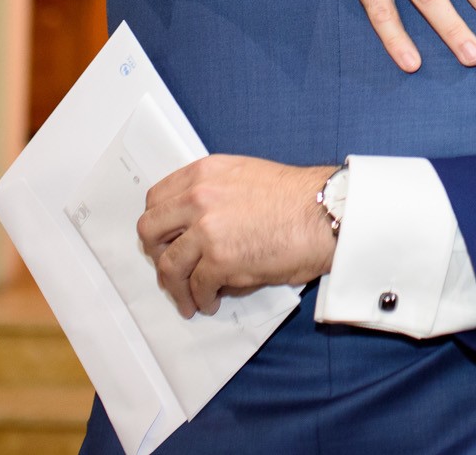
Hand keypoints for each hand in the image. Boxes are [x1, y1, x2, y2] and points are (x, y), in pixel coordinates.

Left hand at [138, 155, 337, 318]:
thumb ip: (214, 194)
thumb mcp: (246, 177)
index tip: (165, 239)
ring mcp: (207, 229)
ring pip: (169, 265)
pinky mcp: (220, 260)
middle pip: (150, 231)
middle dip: (156, 254)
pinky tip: (210, 301)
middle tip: (170, 269)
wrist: (325, 214)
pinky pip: (197, 286)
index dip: (158, 224)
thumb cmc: (298, 198)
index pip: (157, 198)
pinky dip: (201, 298)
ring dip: (176, 288)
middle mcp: (199, 197)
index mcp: (205, 174)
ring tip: (188, 299)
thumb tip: (197, 228)